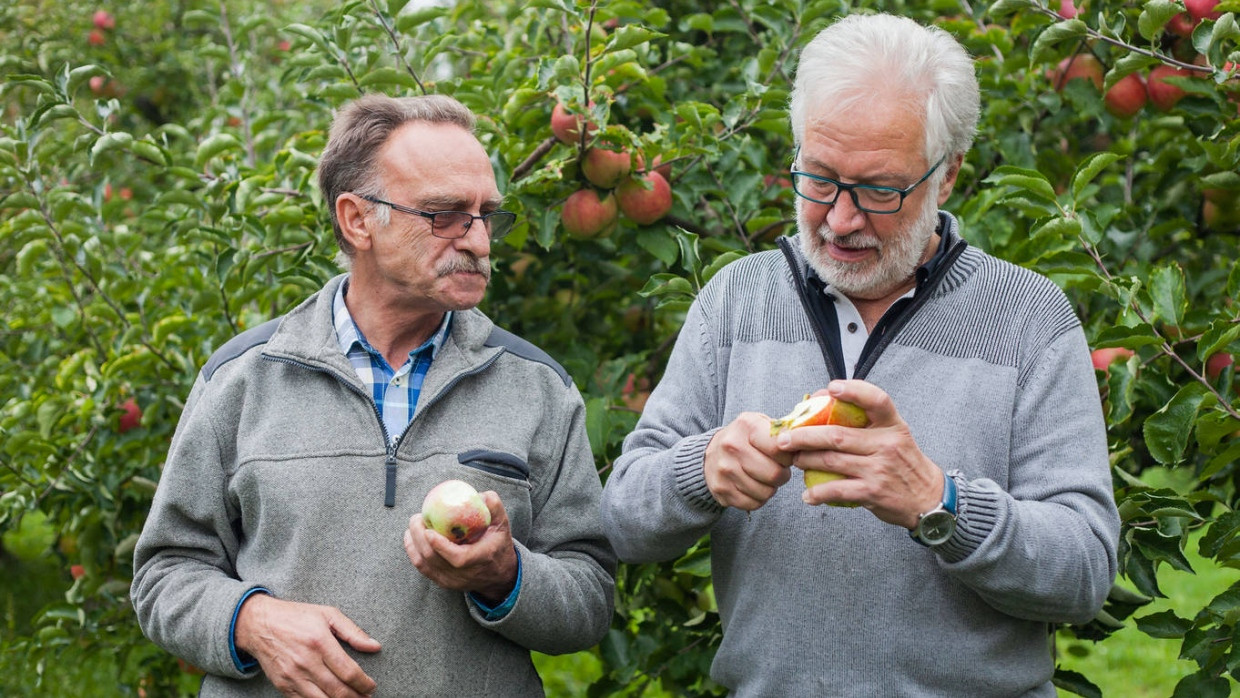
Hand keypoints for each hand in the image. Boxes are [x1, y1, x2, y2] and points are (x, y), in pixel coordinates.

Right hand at [233, 594, 380, 697]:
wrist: (258, 624)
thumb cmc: (296, 617)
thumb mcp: (327, 614)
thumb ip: (353, 632)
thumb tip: (375, 646)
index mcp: (320, 642)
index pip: (348, 671)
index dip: (364, 683)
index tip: (371, 686)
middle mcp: (306, 662)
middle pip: (337, 690)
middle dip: (356, 697)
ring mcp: (292, 676)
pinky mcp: (282, 685)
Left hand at [404, 491, 518, 604]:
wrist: (499, 575)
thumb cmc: (499, 545)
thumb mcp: (503, 525)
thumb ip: (493, 507)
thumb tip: (477, 495)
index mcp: (480, 558)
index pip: (458, 558)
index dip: (441, 546)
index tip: (429, 530)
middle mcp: (464, 574)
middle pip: (434, 559)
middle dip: (420, 536)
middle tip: (418, 517)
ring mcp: (452, 580)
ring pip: (425, 564)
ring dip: (414, 542)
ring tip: (414, 524)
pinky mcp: (443, 582)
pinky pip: (422, 568)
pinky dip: (413, 551)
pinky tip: (411, 537)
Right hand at [703, 412, 794, 509]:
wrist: (711, 454)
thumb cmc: (745, 439)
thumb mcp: (761, 424)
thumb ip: (783, 431)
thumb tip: (807, 444)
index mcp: (747, 426)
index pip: (780, 448)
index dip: (789, 456)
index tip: (785, 456)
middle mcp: (732, 446)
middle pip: (774, 474)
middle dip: (782, 475)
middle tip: (777, 470)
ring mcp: (724, 470)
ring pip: (765, 493)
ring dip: (770, 488)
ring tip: (763, 478)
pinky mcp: (721, 490)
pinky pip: (753, 504)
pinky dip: (758, 499)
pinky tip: (753, 487)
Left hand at [776, 380, 941, 527]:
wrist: (929, 498)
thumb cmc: (903, 462)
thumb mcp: (895, 435)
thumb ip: (867, 422)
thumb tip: (823, 399)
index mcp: (893, 425)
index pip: (877, 400)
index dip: (853, 391)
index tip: (830, 388)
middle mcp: (887, 444)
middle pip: (837, 435)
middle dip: (803, 436)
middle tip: (784, 439)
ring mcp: (879, 468)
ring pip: (831, 461)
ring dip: (805, 461)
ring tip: (794, 460)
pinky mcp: (873, 492)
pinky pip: (837, 489)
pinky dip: (817, 492)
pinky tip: (807, 494)